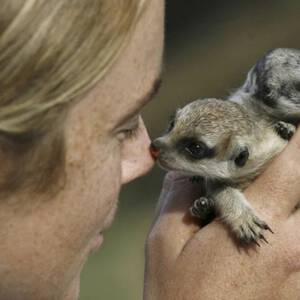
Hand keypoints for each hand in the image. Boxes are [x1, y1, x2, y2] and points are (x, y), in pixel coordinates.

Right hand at [144, 130, 299, 299]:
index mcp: (258, 226)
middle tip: (282, 152)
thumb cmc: (176, 298)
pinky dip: (293, 221)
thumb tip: (186, 167)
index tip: (299, 116)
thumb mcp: (164, 242)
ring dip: (296, 194)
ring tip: (270, 189)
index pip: (295, 164)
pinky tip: (276, 219)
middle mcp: (296, 246)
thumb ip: (178, 196)